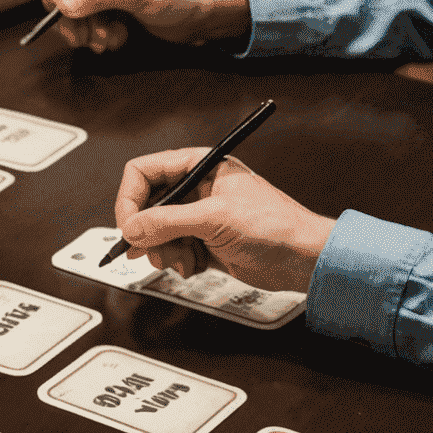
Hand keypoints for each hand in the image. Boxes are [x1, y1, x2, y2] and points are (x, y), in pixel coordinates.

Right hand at [39, 0, 251, 53]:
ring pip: (76, 10)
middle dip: (70, 16)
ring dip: (85, 31)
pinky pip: (91, 22)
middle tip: (77, 37)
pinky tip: (117, 40)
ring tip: (103, 42)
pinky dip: (98, 36)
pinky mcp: (113, 7)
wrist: (206, 14)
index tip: (57, 8)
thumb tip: (63, 4)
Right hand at [116, 149, 335, 291]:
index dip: (129, 199)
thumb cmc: (276, 227)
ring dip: (163, 251)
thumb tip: (131, 228)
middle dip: (147, 233)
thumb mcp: (215, 219)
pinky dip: (176, 262)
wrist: (303, 259)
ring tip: (183, 259)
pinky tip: (195, 265)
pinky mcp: (200, 242)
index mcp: (200, 167)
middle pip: (144, 206)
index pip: (143, 172)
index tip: (129, 227)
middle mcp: (195, 189)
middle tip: (153, 249)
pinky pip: (169, 251)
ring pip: (153, 233)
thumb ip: (167, 221)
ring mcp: (197, 217)